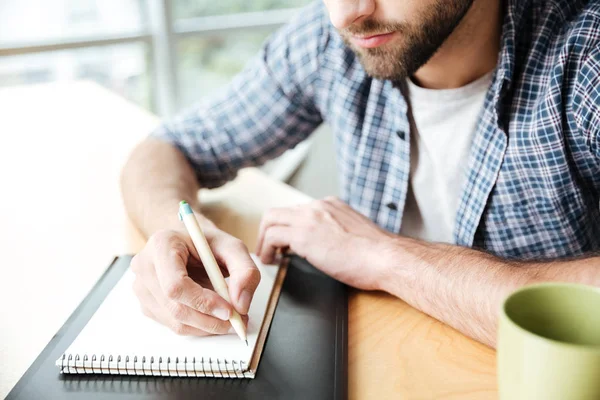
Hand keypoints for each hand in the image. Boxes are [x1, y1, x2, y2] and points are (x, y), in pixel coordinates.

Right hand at [131, 218, 260, 335]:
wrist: (190, 245)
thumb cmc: (207, 244)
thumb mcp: (233, 247)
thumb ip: (245, 271)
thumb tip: (241, 304)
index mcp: (161, 244)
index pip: (175, 285)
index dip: (203, 302)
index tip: (229, 310)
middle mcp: (145, 266)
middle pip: (175, 308)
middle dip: (210, 320)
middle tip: (238, 320)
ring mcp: (142, 288)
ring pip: (175, 322)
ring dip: (207, 326)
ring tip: (230, 317)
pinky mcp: (147, 305)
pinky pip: (174, 325)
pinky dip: (199, 326)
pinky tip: (213, 315)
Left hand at [256, 197, 395, 289]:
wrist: (387, 257)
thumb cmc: (378, 255)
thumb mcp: (354, 234)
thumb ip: (337, 233)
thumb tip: (328, 247)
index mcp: (331, 205)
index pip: (298, 211)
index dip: (287, 227)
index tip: (284, 242)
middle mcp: (318, 206)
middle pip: (279, 212)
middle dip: (268, 230)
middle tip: (267, 249)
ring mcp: (309, 218)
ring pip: (271, 219)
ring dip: (264, 240)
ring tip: (266, 257)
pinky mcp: (303, 235)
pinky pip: (272, 236)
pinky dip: (266, 249)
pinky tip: (271, 262)